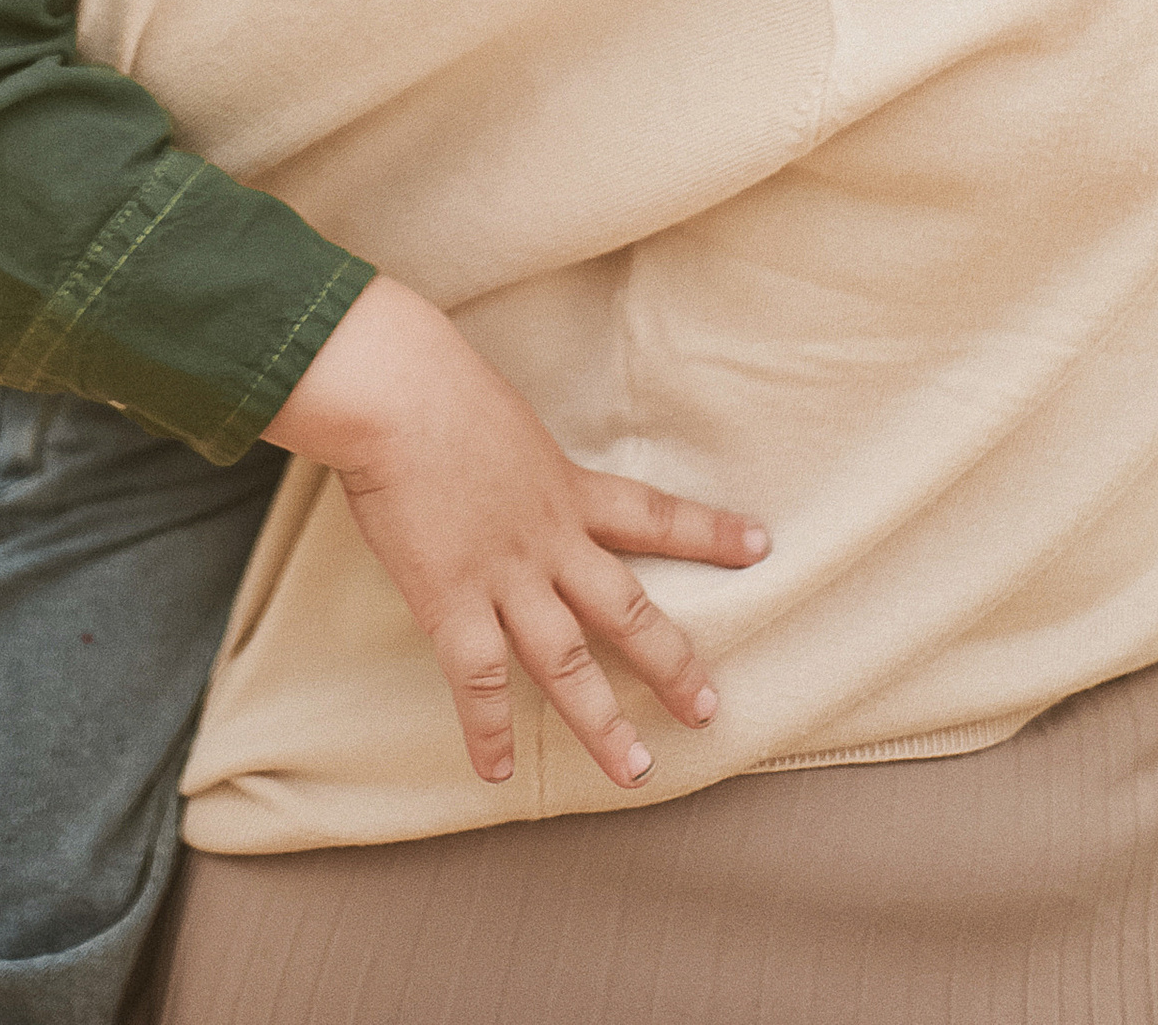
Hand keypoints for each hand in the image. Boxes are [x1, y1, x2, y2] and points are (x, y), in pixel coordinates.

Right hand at [262, 275, 770, 791]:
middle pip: (626, 610)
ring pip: (566, 662)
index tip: (759, 544)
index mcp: (565, 487)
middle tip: (707, 709)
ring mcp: (504, 575)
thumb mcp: (503, 418)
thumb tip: (503, 471)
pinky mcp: (450, 601)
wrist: (398, 393)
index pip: (653, 514)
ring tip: (634, 771)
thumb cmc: (437, 386)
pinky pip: (478, 680)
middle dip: (671, 663)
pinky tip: (498, 771)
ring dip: (600, 722)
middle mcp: (549, 540)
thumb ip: (515, 458)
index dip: (708, 531)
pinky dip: (488, 730)